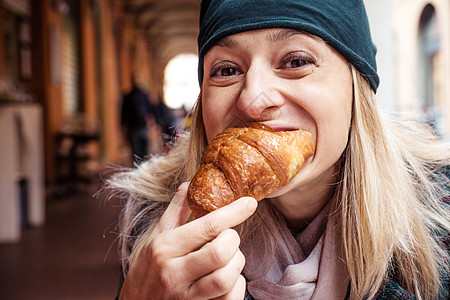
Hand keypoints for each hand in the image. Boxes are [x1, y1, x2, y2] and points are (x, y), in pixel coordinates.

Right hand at [119, 182, 257, 299]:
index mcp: (164, 248)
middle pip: (221, 252)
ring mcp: (185, 297)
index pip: (207, 226)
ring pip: (227, 278)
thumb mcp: (154, 237)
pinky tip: (226, 278)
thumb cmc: (145, 270)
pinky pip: (229, 298)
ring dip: (236, 264)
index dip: (234, 212)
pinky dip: (236, 285)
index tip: (249, 203)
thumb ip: (174, 211)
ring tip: (227, 259)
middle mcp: (173, 273)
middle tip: (228, 238)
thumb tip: (190, 184)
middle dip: (233, 241)